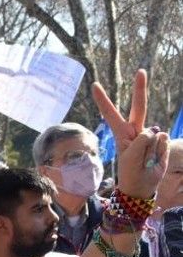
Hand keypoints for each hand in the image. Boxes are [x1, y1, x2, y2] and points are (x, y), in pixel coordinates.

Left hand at [95, 70, 168, 199]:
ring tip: (144, 161)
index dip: (103, 100)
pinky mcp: (162, 141)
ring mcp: (151, 135)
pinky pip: (162, 143)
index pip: (110, 113)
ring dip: (149, 151)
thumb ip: (141, 142)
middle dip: (140, 89)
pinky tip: (154, 159)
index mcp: (122, 133)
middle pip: (139, 107)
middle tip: (141, 71)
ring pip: (152, 135)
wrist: (143, 186)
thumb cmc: (131, 172)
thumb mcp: (130, 158)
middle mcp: (136, 130)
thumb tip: (155, 130)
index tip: (94, 85)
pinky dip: (159, 153)